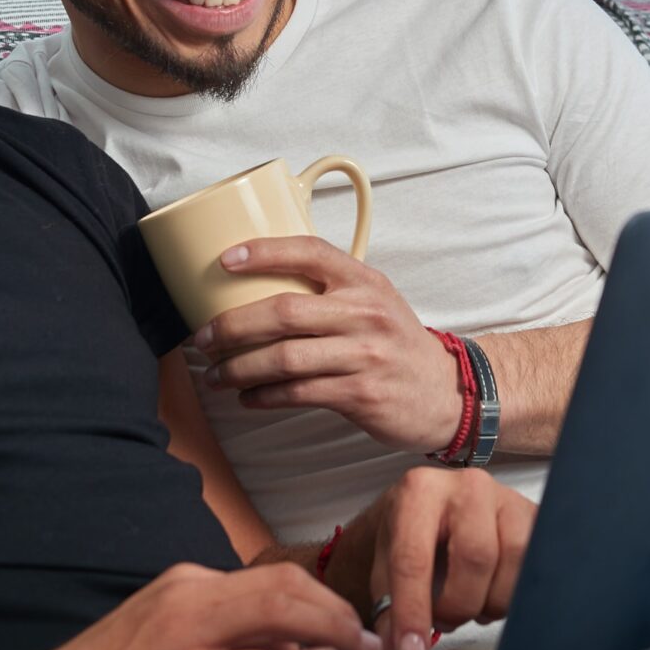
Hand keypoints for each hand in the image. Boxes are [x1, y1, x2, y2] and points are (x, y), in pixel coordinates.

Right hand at [12, 562, 385, 649]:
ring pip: (277, 613)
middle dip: (340, 610)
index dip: (327, 599)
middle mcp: (190, 595)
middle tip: (375, 643)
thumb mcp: (169, 638)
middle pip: (286, 585)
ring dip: (332, 631)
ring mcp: (182, 633)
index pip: (276, 578)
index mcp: (190, 583)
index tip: (357, 626)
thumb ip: (226, 636)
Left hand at [195, 235, 463, 455]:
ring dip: (240, 368)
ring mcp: (365, 355)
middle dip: (233, 325)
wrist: (447, 392)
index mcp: (364, 281)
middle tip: (203, 337)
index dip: (264, 252)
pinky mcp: (361, 394)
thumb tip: (257, 283)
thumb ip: (329, 289)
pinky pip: (299, 392)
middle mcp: (366, 313)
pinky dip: (265, 396)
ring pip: (285, 358)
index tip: (225, 260)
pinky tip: (248, 397)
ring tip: (215, 375)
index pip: (310, 252)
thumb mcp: (374, 301)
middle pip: (284, 311)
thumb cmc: (396, 343)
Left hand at [333, 466, 535, 649]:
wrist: (435, 514)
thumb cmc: (411, 538)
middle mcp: (468, 487)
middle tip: (444, 620)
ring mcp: (508, 499)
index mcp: (420, 492)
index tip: (411, 648)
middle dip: (459, 604)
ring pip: (517, 560)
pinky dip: (516, 594)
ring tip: (471, 604)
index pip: (415, 557)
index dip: (412, 610)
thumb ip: (388, 612)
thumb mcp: (385, 570)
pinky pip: (540, 563)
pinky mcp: (536, 517)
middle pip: (476, 557)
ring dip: (492, 600)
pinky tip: (494, 596)